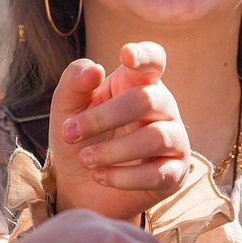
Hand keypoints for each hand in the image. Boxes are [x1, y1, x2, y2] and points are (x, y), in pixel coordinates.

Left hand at [49, 42, 192, 220]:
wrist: (81, 187)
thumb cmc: (81, 138)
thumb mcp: (67, 109)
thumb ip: (74, 83)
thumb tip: (95, 69)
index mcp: (138, 83)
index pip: (154, 60)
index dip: (144, 55)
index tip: (125, 55)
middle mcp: (162, 107)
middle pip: (148, 100)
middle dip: (105, 117)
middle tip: (70, 133)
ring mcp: (174, 140)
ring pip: (156, 137)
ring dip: (114, 150)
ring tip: (85, 160)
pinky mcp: (174, 174)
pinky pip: (158, 173)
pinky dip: (123, 177)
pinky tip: (99, 176)